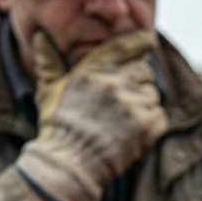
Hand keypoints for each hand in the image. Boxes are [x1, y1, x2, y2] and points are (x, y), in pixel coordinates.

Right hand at [16, 29, 167, 200]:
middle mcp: (114, 84)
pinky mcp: (145, 127)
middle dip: (138, 82)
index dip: (141, 41)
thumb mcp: (49, 90)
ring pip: (152, 95)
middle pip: (144, 71)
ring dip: (144, 105)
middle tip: (125, 99)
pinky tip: (133, 132)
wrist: (68, 164)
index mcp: (93, 71)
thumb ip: (50, 61)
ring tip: (124, 120)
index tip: (150, 40)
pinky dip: (152, 124)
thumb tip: (41, 36)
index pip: (124, 46)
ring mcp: (132, 105)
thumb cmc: (57, 127)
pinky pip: (160, 116)